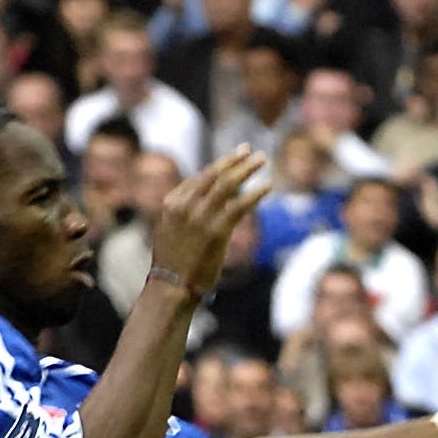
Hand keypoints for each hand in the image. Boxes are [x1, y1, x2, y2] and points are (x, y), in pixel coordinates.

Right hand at [146, 147, 271, 293]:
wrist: (170, 287)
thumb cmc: (171, 266)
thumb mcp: (169, 232)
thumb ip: (183, 216)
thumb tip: (200, 208)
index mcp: (171, 203)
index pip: (199, 179)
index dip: (218, 168)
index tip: (233, 161)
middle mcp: (186, 205)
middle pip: (213, 174)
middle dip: (233, 160)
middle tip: (249, 150)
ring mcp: (201, 217)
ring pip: (228, 184)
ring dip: (247, 169)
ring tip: (262, 159)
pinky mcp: (218, 230)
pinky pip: (240, 205)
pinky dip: (256, 194)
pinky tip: (268, 186)